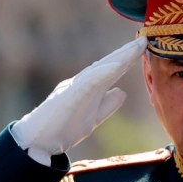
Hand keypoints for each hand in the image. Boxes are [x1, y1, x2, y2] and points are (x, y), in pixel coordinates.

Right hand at [12, 36, 146, 158]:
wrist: (37, 142)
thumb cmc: (62, 129)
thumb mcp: (93, 118)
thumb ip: (107, 105)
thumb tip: (122, 91)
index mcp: (88, 88)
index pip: (111, 70)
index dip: (127, 59)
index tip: (144, 48)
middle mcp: (81, 82)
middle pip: (107, 64)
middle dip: (126, 52)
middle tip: (144, 39)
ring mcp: (73, 87)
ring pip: (100, 68)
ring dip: (118, 57)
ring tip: (136, 47)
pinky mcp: (68, 96)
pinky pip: (87, 82)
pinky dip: (102, 73)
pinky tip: (117, 66)